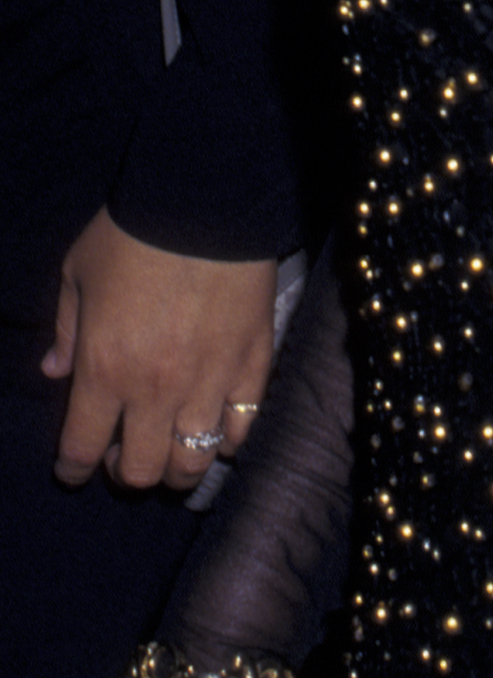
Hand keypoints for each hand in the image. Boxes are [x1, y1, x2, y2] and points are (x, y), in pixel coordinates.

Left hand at [45, 209, 276, 487]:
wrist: (205, 203)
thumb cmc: (132, 234)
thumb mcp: (77, 273)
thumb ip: (66, 329)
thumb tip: (55, 371)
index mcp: (103, 370)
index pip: (81, 448)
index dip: (73, 469)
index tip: (73, 469)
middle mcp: (154, 391)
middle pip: (139, 471)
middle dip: (124, 473)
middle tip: (122, 454)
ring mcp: (208, 384)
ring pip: (192, 462)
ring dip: (175, 468)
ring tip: (171, 450)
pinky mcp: (252, 368)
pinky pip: (241, 428)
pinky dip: (226, 439)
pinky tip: (216, 428)